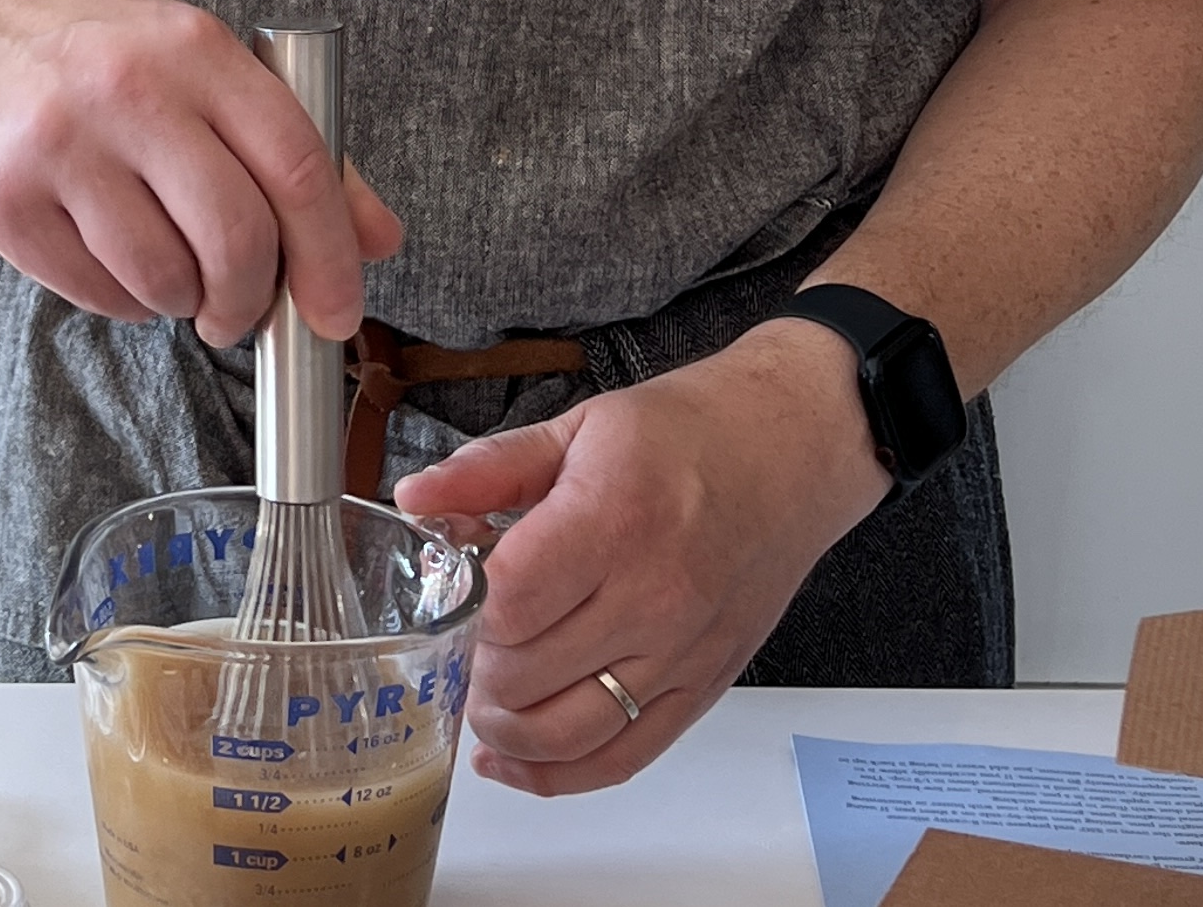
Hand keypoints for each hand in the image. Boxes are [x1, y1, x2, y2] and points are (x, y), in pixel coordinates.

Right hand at [0, 0, 402, 345]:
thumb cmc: (94, 46)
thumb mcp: (200, 59)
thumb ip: (295, 145)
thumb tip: (377, 239)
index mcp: (194, 47)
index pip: (297, 167)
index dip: (332, 257)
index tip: (337, 312)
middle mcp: (128, 90)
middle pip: (237, 238)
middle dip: (253, 299)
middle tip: (242, 311)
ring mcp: (58, 148)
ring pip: (164, 280)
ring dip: (183, 300)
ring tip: (169, 269)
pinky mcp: (3, 203)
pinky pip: (96, 296)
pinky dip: (123, 299)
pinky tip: (113, 256)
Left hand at [392, 319, 884, 792]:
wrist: (787, 454)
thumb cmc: (687, 433)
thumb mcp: (579, 426)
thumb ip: (489, 469)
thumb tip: (414, 499)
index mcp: (611, 521)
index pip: (509, 602)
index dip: (464, 604)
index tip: (455, 586)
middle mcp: (650, 599)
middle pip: (526, 675)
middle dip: (473, 662)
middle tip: (459, 636)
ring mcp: (679, 654)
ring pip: (567, 735)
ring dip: (503, 730)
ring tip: (478, 698)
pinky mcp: (701, 690)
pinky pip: (621, 758)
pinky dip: (557, 775)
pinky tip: (513, 761)